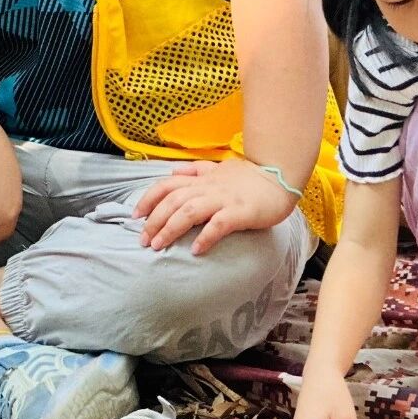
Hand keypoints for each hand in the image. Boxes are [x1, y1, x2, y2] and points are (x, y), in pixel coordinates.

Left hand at [134, 159, 299, 254]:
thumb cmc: (253, 177)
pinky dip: (205, 237)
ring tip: (159, 246)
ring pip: (189, 211)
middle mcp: (209, 188)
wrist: (282, 178)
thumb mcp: (222, 168)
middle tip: (143, 241)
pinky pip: (219, 225)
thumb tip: (173, 171)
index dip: (148, 200)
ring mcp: (225, 200)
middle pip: (173, 201)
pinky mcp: (241, 212)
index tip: (136, 216)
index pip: (167, 185)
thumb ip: (198, 170)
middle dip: (154, 221)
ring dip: (170, 228)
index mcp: (203, 179)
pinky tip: (196, 250)